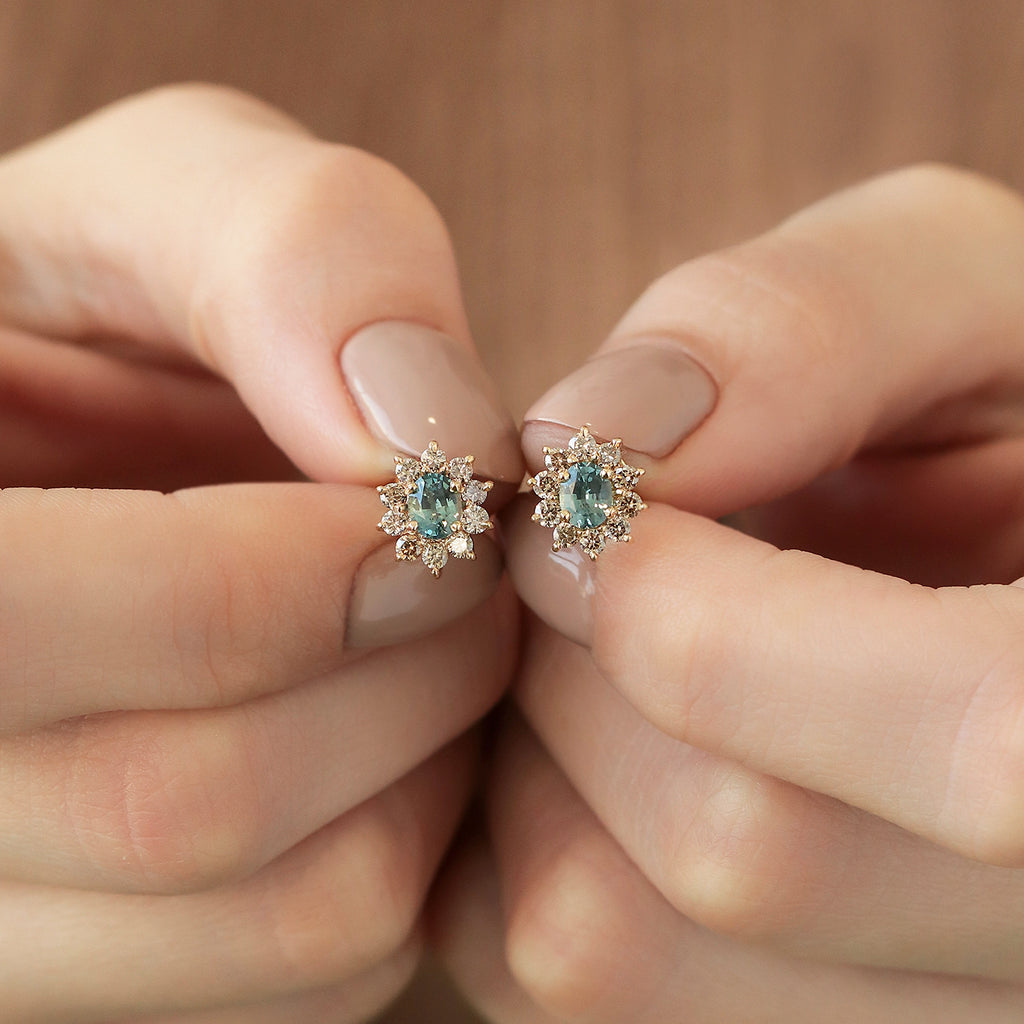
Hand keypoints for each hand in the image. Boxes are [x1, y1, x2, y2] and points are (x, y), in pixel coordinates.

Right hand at [0, 85, 520, 1022]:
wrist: (108, 452)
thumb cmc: (122, 318)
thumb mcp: (167, 208)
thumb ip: (287, 250)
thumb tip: (413, 430)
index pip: (20, 628)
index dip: (278, 572)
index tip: (432, 503)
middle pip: (188, 802)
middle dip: (404, 662)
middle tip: (466, 563)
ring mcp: (13, 905)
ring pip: (292, 918)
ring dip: (428, 751)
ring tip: (436, 630)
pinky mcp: (128, 958)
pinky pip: (326, 966)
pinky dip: (417, 837)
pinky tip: (391, 721)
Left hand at [435, 165, 1023, 1020]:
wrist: (977, 557)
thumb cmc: (994, 413)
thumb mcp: (966, 299)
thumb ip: (808, 323)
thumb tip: (595, 436)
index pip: (973, 748)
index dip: (701, 612)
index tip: (584, 503)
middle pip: (738, 851)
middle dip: (584, 661)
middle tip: (584, 558)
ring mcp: (925, 1009)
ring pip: (614, 944)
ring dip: (536, 749)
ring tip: (604, 643)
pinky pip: (562, 972)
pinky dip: (515, 830)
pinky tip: (598, 733)